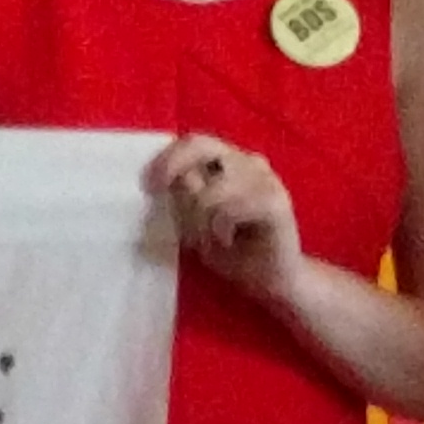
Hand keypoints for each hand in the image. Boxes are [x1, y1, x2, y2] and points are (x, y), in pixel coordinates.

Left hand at [145, 135, 306, 303]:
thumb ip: (184, 199)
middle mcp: (250, 163)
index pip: (195, 142)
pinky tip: (226, 241)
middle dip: (174, 168)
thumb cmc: (234, 253)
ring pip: (211, 188)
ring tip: (206, 240)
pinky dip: (219, 229)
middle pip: (203, 146)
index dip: (167, 157)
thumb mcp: (196, 225)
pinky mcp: (276, 203)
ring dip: (199, 219)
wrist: (273, 281)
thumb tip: (162, 179)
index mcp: (231, 163)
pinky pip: (229, 209)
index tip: (147, 184)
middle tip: (159, 193)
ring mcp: (266, 180)